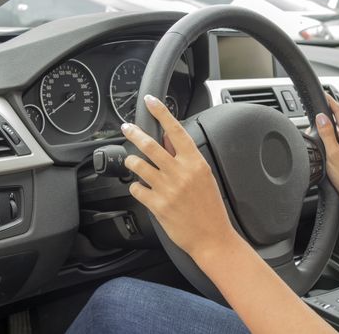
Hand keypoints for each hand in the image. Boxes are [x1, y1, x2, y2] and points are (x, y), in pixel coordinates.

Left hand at [122, 95, 238, 257]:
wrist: (212, 237)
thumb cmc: (210, 208)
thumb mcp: (204, 176)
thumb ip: (186, 158)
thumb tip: (169, 140)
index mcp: (195, 163)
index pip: (175, 131)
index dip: (161, 113)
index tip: (151, 101)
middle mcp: (180, 173)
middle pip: (150, 145)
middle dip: (134, 133)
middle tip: (126, 128)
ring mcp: (167, 189)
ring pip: (138, 165)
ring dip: (132, 161)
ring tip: (132, 162)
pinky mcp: (157, 205)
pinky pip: (136, 188)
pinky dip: (135, 186)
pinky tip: (141, 188)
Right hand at [316, 95, 338, 209]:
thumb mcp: (333, 154)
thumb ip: (327, 135)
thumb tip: (321, 118)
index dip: (331, 103)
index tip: (324, 94)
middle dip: (329, 111)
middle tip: (317, 106)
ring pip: (338, 130)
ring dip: (328, 124)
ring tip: (316, 121)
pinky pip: (337, 140)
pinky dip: (329, 135)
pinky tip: (323, 140)